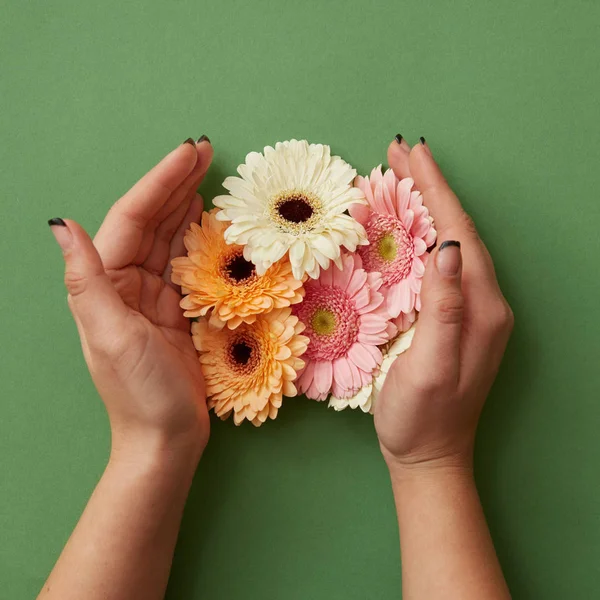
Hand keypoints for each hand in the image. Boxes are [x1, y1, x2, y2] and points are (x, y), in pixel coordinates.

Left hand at [49, 139, 212, 464]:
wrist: (167, 438)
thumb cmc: (140, 393)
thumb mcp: (109, 335)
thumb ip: (87, 279)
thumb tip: (60, 224)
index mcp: (106, 284)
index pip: (133, 220)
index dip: (160, 183)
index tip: (190, 153)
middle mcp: (126, 284)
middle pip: (153, 221)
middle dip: (177, 183)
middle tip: (206, 150)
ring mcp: (154, 296)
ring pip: (171, 238)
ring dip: (188, 204)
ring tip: (209, 174)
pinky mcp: (178, 310)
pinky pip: (190, 264)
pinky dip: (201, 238)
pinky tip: (211, 220)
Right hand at [374, 138, 513, 470]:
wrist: (429, 454)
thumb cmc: (421, 417)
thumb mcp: (429, 368)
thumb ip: (444, 310)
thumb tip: (449, 250)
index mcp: (481, 309)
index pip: (460, 234)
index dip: (436, 191)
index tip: (412, 154)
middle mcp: (484, 303)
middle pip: (459, 231)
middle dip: (431, 189)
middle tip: (400, 153)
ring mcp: (472, 310)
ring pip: (452, 243)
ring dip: (428, 207)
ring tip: (401, 177)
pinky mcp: (456, 318)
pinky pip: (444, 263)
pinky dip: (426, 234)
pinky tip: (410, 226)